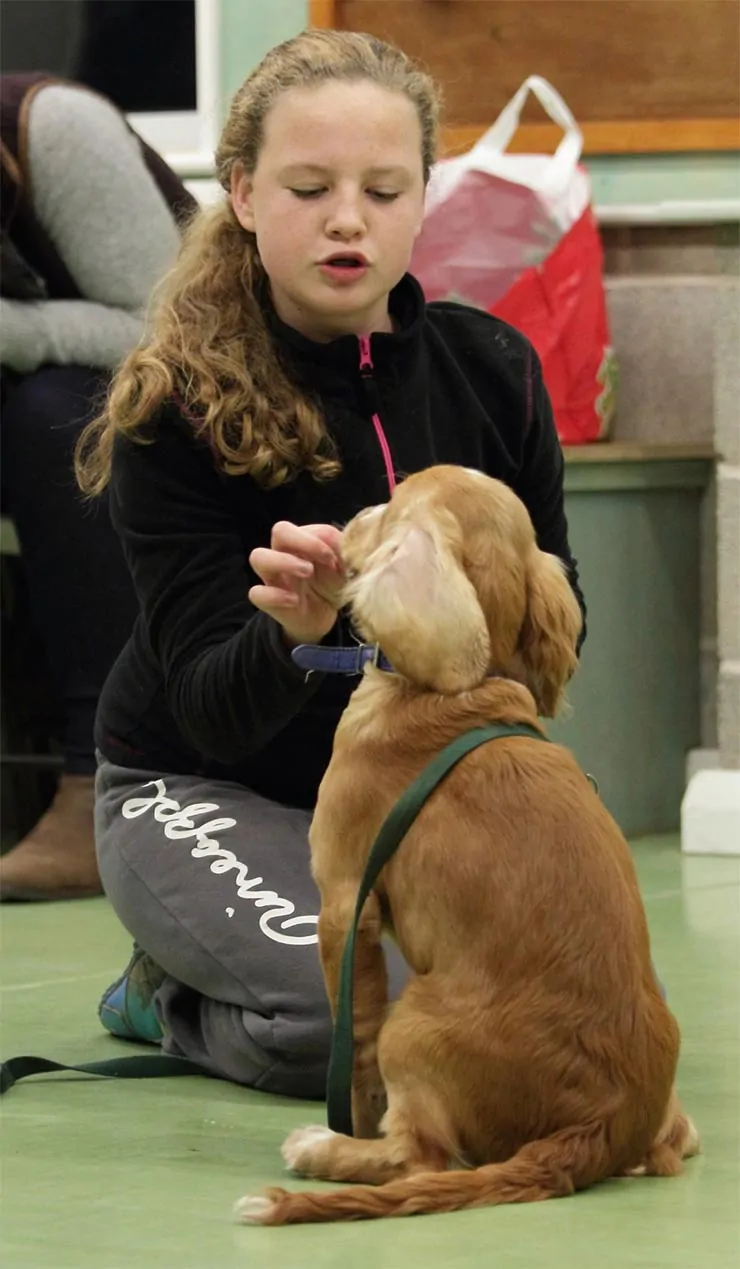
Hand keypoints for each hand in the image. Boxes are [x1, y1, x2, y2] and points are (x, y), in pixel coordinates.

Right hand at [249, 522, 343, 646]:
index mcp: (302, 540)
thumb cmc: (332, 584)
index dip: (318, 538)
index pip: (308, 525)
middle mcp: (284, 553)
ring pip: (258, 557)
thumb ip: (343, 549)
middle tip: (325, 559)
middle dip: (302, 541)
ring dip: (283, 561)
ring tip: (307, 572)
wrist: (325, 616)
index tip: (334, 556)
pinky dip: (274, 596)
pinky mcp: (268, 600)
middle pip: (279, 530)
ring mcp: (273, 576)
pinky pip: (256, 593)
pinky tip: (294, 601)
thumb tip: (338, 539)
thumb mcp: (344, 567)